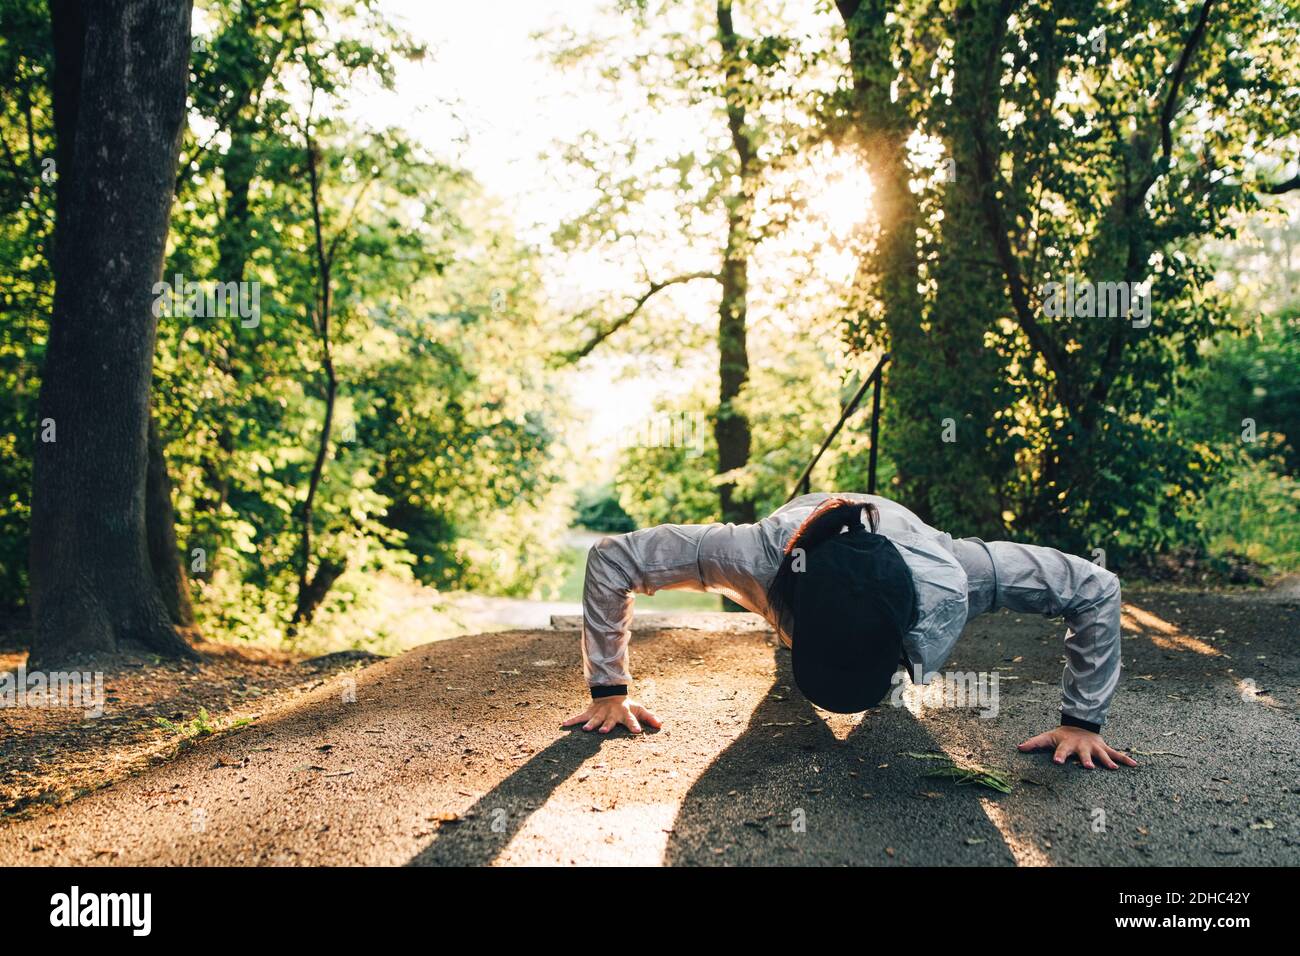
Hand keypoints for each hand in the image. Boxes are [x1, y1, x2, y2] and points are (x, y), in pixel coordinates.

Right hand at [561, 695, 661, 734]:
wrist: (610, 693)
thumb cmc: (626, 706)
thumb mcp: (639, 709)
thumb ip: (649, 717)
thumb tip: (661, 725)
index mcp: (624, 713)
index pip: (631, 719)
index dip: (634, 725)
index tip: (637, 731)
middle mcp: (611, 713)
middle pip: (609, 720)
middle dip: (606, 725)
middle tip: (603, 732)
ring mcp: (599, 713)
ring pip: (594, 718)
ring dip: (590, 724)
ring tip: (586, 730)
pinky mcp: (589, 713)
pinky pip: (580, 717)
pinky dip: (572, 720)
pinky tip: (563, 724)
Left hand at [1018, 725, 1137, 769]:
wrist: (1079, 725)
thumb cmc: (1061, 736)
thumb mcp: (1047, 738)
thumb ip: (1034, 743)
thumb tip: (1018, 747)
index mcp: (1067, 745)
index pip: (1061, 751)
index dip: (1059, 756)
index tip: (1057, 762)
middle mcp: (1081, 747)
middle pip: (1083, 754)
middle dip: (1086, 760)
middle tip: (1088, 767)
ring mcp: (1094, 747)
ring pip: (1101, 755)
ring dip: (1107, 761)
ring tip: (1113, 769)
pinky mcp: (1104, 748)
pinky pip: (1116, 754)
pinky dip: (1125, 759)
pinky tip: (1135, 765)